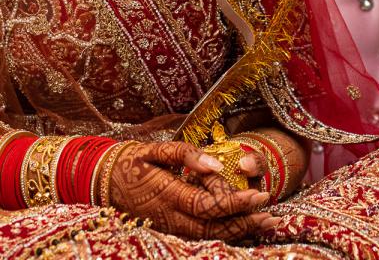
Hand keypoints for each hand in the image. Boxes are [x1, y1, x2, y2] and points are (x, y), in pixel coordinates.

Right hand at [108, 141, 278, 239]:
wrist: (99, 180)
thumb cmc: (129, 160)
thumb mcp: (154, 149)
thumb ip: (185, 155)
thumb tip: (215, 163)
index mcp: (167, 195)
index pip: (209, 205)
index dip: (236, 203)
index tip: (260, 195)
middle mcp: (169, 218)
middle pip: (213, 228)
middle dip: (245, 223)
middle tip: (272, 217)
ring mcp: (167, 228)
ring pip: (207, 236)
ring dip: (238, 232)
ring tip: (264, 225)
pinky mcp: (167, 231)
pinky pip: (198, 237)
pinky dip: (222, 234)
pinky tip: (240, 228)